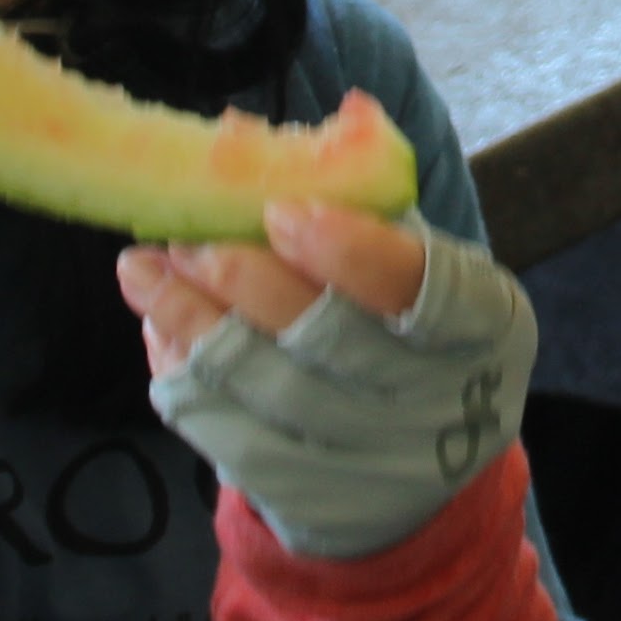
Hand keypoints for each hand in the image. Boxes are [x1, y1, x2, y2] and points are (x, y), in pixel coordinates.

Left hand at [117, 197, 538, 560]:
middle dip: (246, 281)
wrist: (417, 467)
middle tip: (185, 237)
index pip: (424, 287)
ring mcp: (369, 461)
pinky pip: (229, 434)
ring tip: (141, 268)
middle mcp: (435, 401)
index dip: (351, 251)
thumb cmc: (407, 331)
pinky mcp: (307, 496)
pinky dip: (185, 374)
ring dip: (192, 321)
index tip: (280, 211)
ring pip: (265, 388)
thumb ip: (356, 199)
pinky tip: (157, 326)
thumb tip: (268, 124)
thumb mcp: (416, 263)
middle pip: (330, 341)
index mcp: (480, 326)